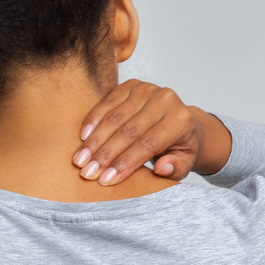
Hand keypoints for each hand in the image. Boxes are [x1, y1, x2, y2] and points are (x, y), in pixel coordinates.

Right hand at [72, 81, 232, 185]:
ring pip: (115, 118)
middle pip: (129, 131)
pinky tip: (83, 137)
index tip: (106, 179)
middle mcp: (166, 100)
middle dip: (105, 154)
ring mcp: (148, 89)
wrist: (179, 122)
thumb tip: (161, 168)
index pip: (148, 144)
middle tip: (88, 173)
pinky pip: (108, 102)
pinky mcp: (132, 85)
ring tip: (80, 160)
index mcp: (180, 120)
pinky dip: (93, 120)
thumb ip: (175, 168)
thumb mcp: (184, 163)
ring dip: (95, 141)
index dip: (125, 163)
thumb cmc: (179, 147)